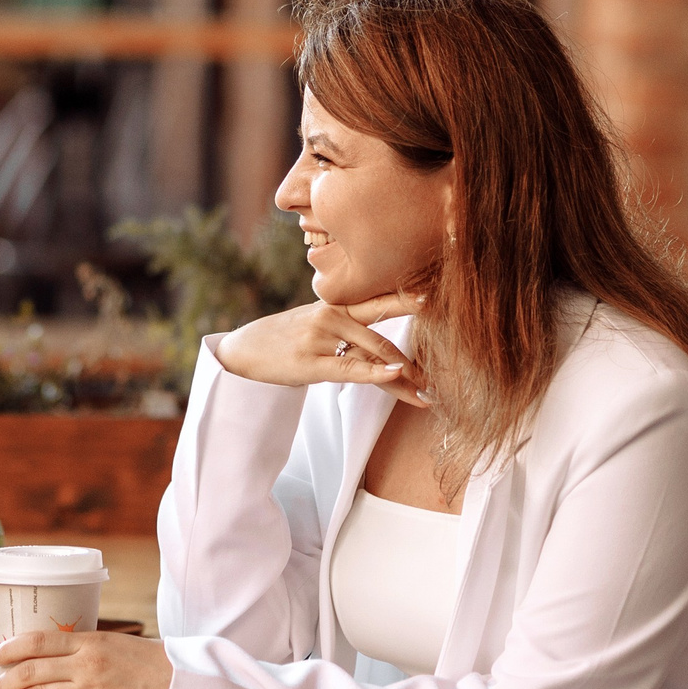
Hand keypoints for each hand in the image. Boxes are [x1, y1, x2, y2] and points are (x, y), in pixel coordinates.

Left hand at [0, 629, 172, 688]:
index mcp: (89, 641)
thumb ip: (79, 647)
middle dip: (3, 681)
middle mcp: (86, 665)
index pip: (38, 641)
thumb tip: (41, 655)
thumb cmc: (145, 660)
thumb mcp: (110, 642)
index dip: (9, 648)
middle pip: (31, 671)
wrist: (179, 682)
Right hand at [213, 290, 430, 405]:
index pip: (377, 301)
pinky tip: (396, 373)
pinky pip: (350, 368)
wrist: (244, 349)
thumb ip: (350, 332)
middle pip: (382, 329)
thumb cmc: (285, 338)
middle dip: (413, 351)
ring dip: (403, 375)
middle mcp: (331, 315)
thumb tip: (388, 353)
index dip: (405, 299)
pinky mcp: (310, 361)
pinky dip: (375, 372)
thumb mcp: (317, 325)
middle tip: (443, 359)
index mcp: (335, 304)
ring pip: (372, 353)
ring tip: (426, 391)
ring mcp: (320, 336)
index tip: (432, 296)